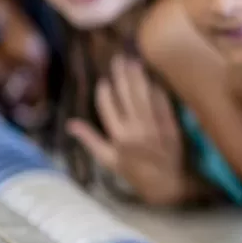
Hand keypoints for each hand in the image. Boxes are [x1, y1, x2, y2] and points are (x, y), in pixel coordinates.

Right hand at [67, 55, 187, 205]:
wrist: (168, 183)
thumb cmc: (135, 173)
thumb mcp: (108, 160)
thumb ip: (90, 140)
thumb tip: (70, 124)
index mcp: (119, 137)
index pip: (108, 106)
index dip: (105, 91)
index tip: (104, 80)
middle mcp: (136, 129)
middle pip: (127, 94)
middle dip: (121, 75)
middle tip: (119, 58)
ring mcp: (155, 125)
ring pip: (144, 94)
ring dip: (138, 76)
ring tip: (133, 61)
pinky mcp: (171, 125)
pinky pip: (162, 102)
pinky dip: (156, 89)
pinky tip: (151, 79)